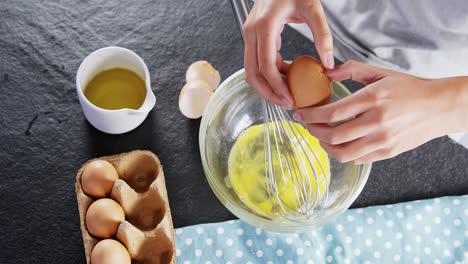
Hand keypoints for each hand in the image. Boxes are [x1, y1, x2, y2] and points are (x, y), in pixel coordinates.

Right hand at [243, 0, 333, 108]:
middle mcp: (252, 32)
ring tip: (287, 95)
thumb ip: (323, 35)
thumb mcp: (313, 9)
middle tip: (287, 104)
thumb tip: (328, 63)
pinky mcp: (254, 38)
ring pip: (251, 71)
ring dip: (267, 86)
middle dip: (268, 92)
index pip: (265, 65)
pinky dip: (270, 74)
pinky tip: (287, 78)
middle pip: (252, 73)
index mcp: (264, 27)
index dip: (276, 86)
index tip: (290, 99)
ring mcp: (250, 35)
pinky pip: (257, 63)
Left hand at [293, 60, 467, 163]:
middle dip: (313, 131)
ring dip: (324, 146)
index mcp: (373, 99)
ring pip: (343, 152)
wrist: (439, 106)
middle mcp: (377, 122)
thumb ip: (351, 69)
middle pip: (333, 135)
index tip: (299, 114)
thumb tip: (326, 73)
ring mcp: (383, 140)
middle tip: (307, 126)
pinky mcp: (388, 152)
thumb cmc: (409, 88)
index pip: (332, 112)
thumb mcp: (380, 72)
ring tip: (320, 137)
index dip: (310, 115)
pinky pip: (357, 159)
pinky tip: (338, 144)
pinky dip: (342, 154)